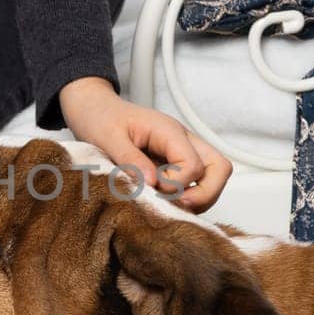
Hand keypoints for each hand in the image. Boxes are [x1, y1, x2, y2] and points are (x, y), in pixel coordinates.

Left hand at [57, 77, 231, 212]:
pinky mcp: (176, 163)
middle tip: (176, 205)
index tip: (153, 188)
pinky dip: (187, 196)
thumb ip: (130, 160)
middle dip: (204, 194)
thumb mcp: (108, 138)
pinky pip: (196, 182)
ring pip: (212, 177)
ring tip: (168, 204)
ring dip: (197, 197)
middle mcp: (183, 140)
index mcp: (169, 131)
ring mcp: (182, 152)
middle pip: (219, 168)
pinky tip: (164, 200)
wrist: (94, 109)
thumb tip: (153, 184)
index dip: (177, 184)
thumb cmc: (101, 119)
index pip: (194, 164)